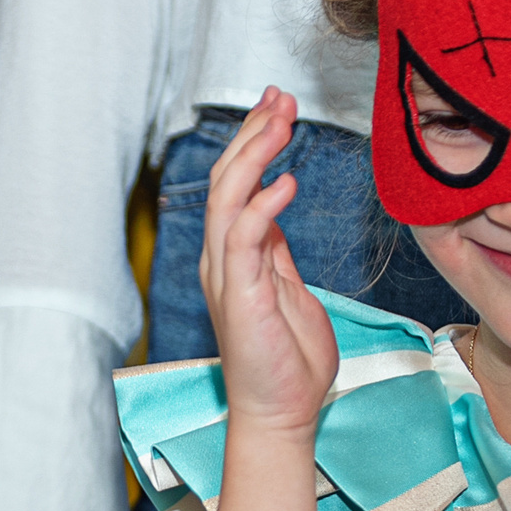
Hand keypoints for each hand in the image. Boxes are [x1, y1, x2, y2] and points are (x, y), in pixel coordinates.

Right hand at [200, 90, 338, 433]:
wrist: (281, 412)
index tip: (277, 105)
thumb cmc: (287, 360)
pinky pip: (243, 240)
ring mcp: (226, 276)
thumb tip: (277, 204)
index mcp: (233, 254)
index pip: (235, 183)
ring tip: (281, 121)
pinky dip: (262, 207)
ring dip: (254, 156)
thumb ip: (276, 247)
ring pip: (227, 199)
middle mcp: (221, 258)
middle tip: (280, 98)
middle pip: (226, 180)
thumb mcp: (288, 288)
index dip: (254, 141)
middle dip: (253, 134)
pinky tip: (287, 182)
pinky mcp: (239, 296)